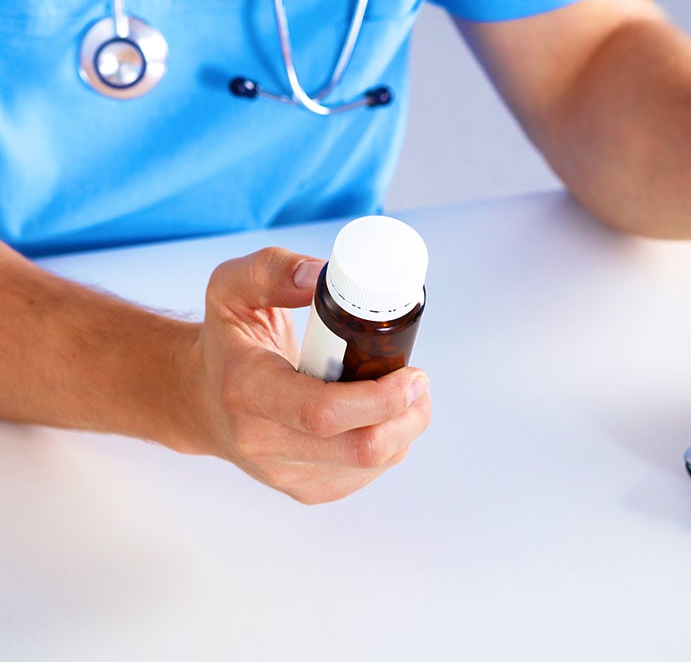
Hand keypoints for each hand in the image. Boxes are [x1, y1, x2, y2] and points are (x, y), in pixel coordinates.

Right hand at [179, 248, 430, 502]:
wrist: (202, 399)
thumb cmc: (228, 340)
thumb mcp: (232, 289)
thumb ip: (272, 270)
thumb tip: (320, 275)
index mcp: (246, 390)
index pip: (322, 412)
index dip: (379, 398)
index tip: (411, 374)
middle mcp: (261, 441)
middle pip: (359, 447)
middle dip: (406, 415)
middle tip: (417, 380)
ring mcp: (284, 473)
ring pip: (372, 464)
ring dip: (404, 428)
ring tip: (403, 393)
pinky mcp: (306, 489)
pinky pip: (367, 474)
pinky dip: (389, 444)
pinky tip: (380, 415)